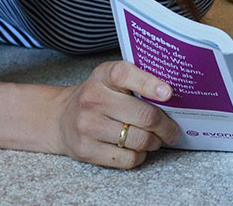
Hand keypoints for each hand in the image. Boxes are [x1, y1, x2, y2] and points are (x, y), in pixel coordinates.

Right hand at [54, 60, 179, 168]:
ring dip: (155, 142)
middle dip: (166, 126)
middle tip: (172, 130)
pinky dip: (139, 156)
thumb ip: (138, 80)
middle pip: (144, 116)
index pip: (126, 74)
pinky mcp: (86, 150)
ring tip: (156, 139)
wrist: (60, 118)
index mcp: (103, 76)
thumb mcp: (110, 78)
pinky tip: (137, 149)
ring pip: (139, 140)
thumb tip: (172, 95)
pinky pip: (127, 159)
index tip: (169, 93)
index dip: (150, 84)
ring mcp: (88, 126)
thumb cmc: (97, 96)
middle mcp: (93, 99)